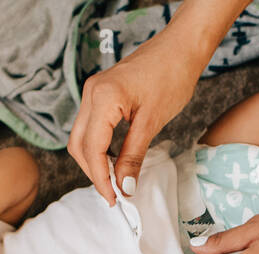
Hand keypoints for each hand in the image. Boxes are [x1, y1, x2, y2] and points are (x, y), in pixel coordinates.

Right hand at [68, 30, 203, 206]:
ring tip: (116, 181)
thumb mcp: (152, 122)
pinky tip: (115, 160)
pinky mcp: (101, 93)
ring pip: (82, 137)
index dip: (100, 178)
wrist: (180, 48)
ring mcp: (93, 91)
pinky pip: (91, 126)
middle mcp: (91, 93)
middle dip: (93, 173)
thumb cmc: (171, 76)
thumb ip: (133, 156)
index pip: (91, 149)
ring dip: (95, 161)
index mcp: (102, 98)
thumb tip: (124, 187)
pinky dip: (99, 147)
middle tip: (115, 195)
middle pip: (78, 145)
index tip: (115, 200)